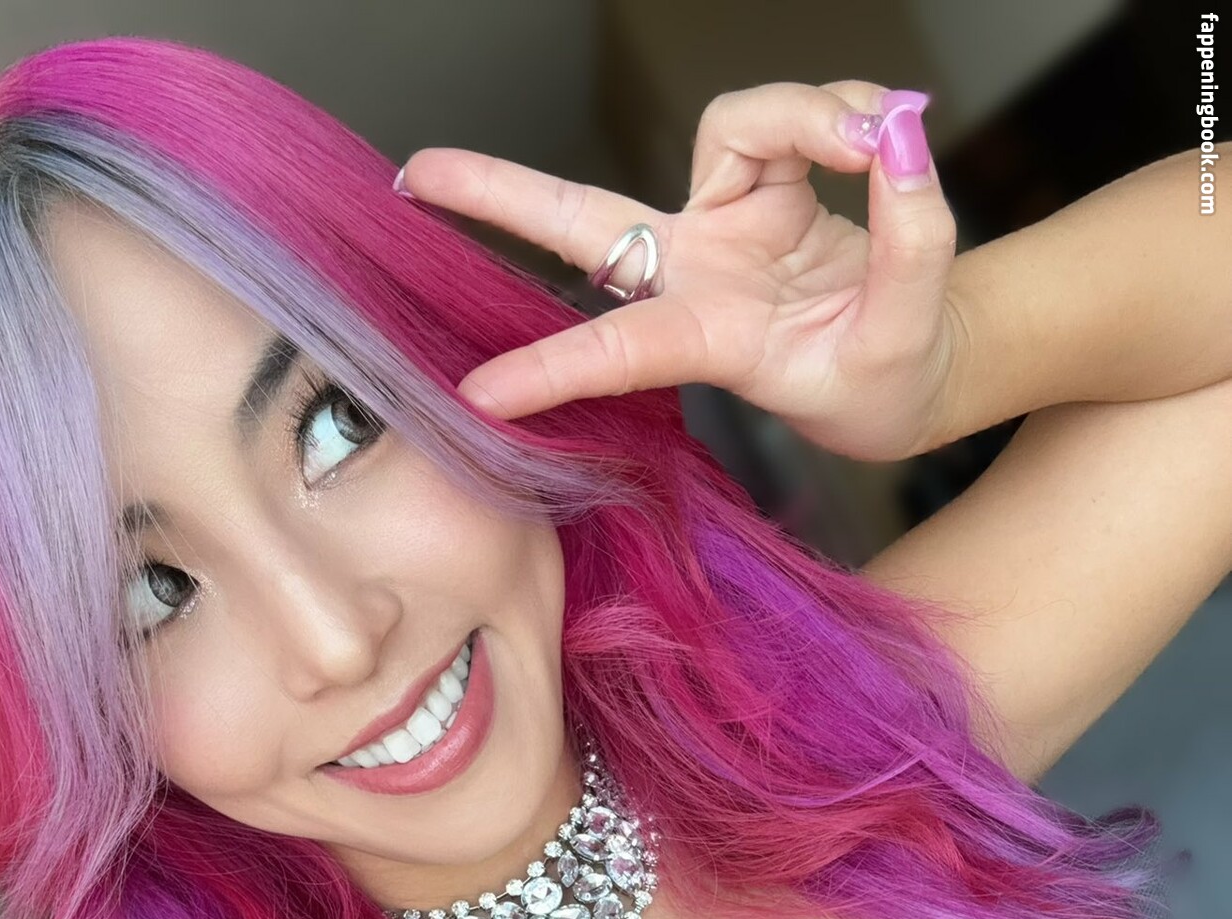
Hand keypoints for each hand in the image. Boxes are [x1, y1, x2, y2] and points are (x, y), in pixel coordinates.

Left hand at [396, 81, 960, 462]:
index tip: (478, 396)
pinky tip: (886, 138)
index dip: (554, 366)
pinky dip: (845, 113)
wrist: (912, 375)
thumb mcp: (909, 334)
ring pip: (727, 127)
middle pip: (584, 217)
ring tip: (876, 140)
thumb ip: (910, 236)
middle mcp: (697, 274)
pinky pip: (789, 119)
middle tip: (416, 174)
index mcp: (713, 339)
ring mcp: (722, 225)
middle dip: (500, 193)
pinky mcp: (761, 188)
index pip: (624, 346)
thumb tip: (897, 135)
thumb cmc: (887, 378)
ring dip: (803, 111)